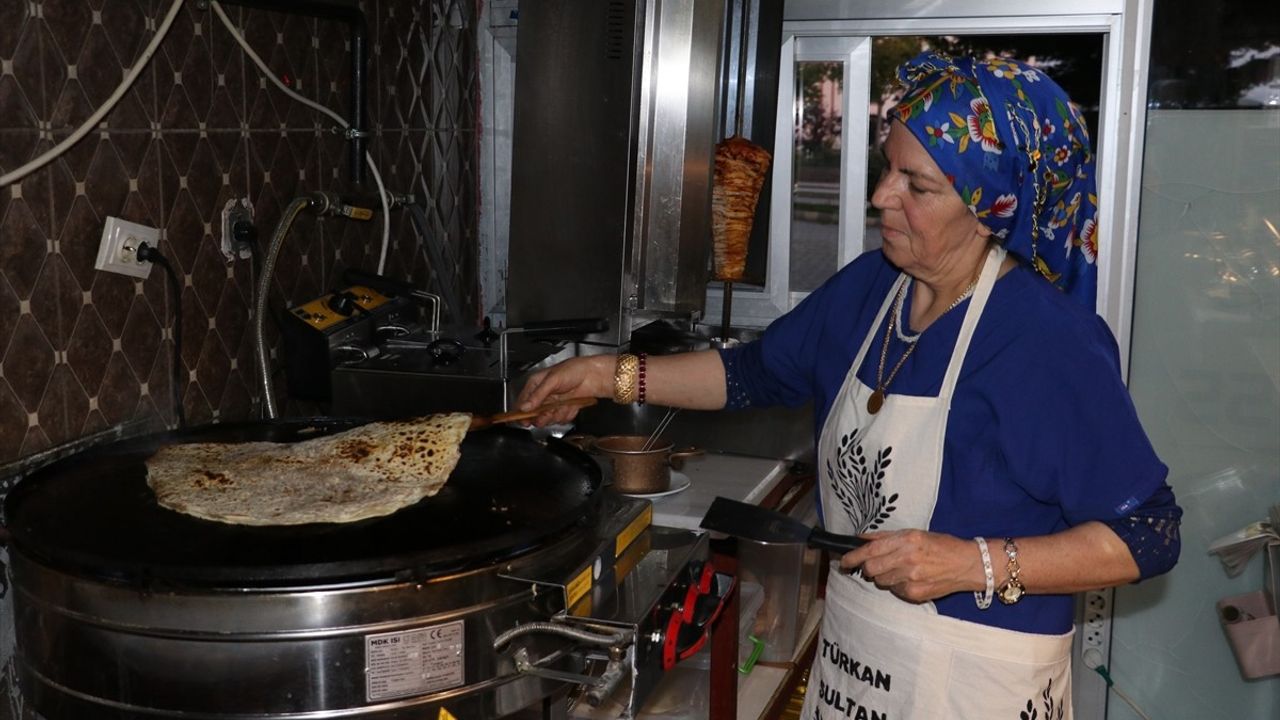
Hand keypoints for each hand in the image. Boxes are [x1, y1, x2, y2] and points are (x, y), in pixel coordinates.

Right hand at [515, 355, 613, 425]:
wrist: (593, 375)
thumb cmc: (573, 370)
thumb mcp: (552, 380)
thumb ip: (537, 395)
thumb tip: (524, 407)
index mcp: (536, 384)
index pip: (523, 402)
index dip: (521, 413)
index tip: (524, 421)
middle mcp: (544, 395)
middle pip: (535, 414)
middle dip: (542, 416)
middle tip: (547, 414)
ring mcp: (554, 402)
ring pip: (549, 418)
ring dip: (556, 414)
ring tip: (563, 405)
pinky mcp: (564, 408)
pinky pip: (561, 418)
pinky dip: (567, 413)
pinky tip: (571, 404)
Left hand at [838, 529, 980, 603]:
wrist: (967, 565)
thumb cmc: (941, 546)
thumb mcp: (914, 533)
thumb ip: (886, 537)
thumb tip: (861, 539)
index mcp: (907, 541)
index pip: (870, 551)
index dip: (853, 557)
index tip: (844, 560)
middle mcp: (907, 559)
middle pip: (871, 569)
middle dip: (868, 568)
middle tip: (875, 565)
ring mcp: (911, 579)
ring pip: (881, 582)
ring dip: (884, 577)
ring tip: (900, 570)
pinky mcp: (915, 594)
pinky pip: (895, 591)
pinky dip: (897, 586)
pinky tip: (911, 579)